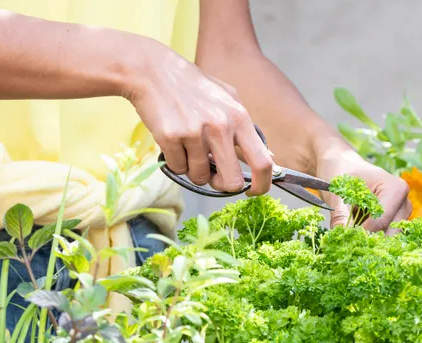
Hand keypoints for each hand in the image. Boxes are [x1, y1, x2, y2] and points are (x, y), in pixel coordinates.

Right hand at [124, 42, 272, 195]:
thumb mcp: (228, 99)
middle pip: (231, 182)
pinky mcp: (171, 137)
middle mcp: (220, 126)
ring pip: (200, 177)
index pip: (262, 162)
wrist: (153, 71)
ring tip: (187, 147)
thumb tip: (267, 157)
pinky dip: (175, 162)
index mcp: (239, 118)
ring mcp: (195, 133)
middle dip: (221, 184)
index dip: (261, 184)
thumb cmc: (192, 87)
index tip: (252, 191)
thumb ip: (246, 129)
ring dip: (193, 170)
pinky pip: (178, 169)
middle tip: (212, 175)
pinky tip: (173, 141)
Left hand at [316, 145, 410, 232]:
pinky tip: (355, 235)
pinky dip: (369, 239)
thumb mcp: (337, 193)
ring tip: (349, 236)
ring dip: (368, 241)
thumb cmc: (341, 173)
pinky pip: (384, 237)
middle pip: (389, 233)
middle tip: (346, 241)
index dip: (361, 233)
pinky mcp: (395, 222)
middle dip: (367, 240)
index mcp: (396, 189)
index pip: (381, 221)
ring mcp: (401, 214)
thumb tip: (340, 236)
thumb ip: (340, 215)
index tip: (343, 238)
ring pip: (387, 238)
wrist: (342, 166)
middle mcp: (404, 202)